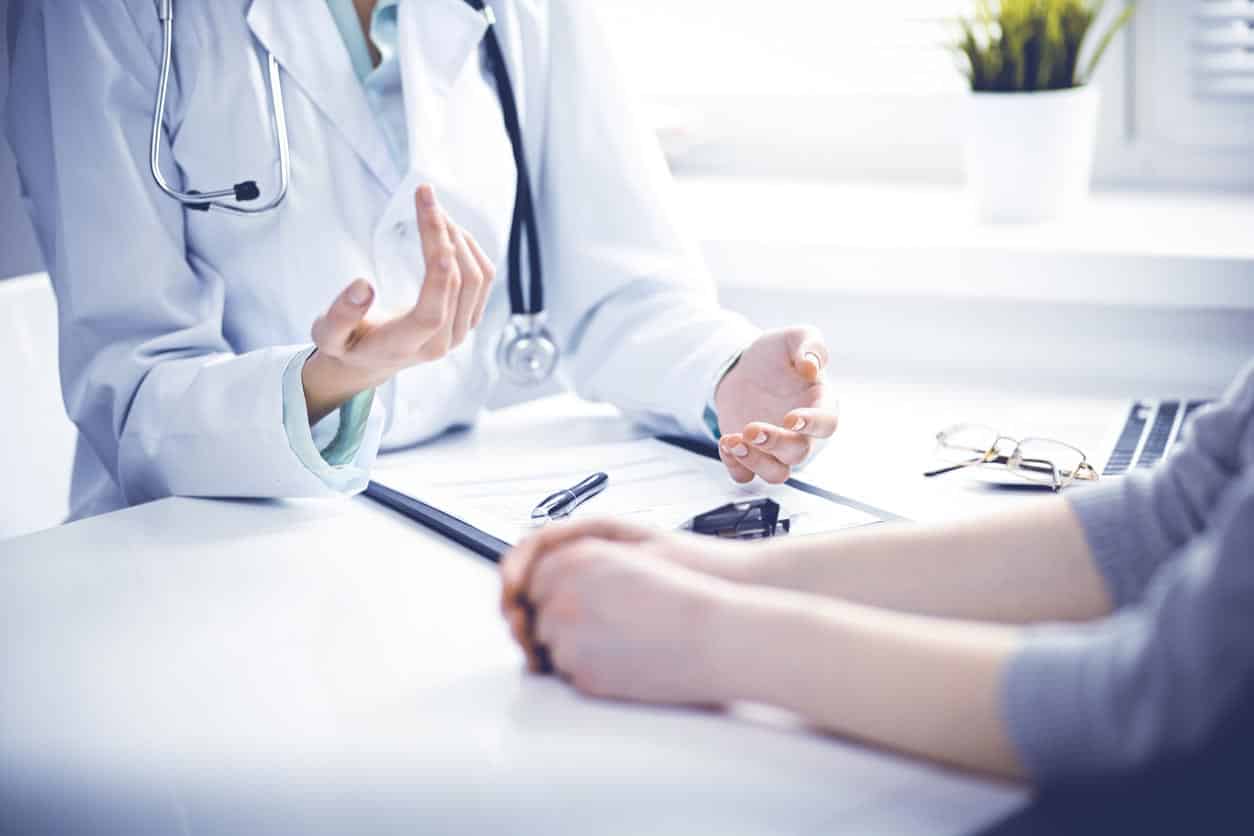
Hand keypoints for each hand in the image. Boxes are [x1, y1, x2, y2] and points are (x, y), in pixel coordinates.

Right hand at [302, 184, 495, 422]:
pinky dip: (469, 248)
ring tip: (432, 209)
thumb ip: (340, 316)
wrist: (370, 361)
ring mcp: (460, 332)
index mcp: (405, 346)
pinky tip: (448, 229)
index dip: (439, 271)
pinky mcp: (469, 319)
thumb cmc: (347, 344)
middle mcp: (441, 342)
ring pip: (477, 279)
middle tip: (424, 195)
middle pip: (458, 284)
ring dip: (458, 237)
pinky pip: (483, 280)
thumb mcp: (327, 336)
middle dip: (443, 233)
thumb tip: (362, 286)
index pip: (432, 312)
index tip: (434, 223)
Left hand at [508, 531, 736, 704]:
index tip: (574, 603)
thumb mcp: (624, 560)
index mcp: (573, 560)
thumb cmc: (680, 598)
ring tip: (623, 640)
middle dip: (564, 624)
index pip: (533, 581)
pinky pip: (572, 676)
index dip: (554, 594)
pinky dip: (593, 671)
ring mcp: (567, 638)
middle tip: (609, 623)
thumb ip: (578, 568)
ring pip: (553, 649)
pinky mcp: (580, 675)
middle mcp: (562, 595)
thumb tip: (546, 588)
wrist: (714, 635)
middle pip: (539, 617)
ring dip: (577, 649)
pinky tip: (626, 658)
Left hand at [713, 327, 837, 483]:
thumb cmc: (776, 355)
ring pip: (776, 474)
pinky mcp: (752, 456)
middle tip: (751, 428)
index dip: (812, 425)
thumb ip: (810, 345)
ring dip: (755, 462)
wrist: (743, 369)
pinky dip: (735, 467)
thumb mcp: (794, 337)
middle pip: (798, 453)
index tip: (792, 419)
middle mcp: (802, 434)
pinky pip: (746, 476)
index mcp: (819, 404)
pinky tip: (725, 443)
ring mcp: (776, 449)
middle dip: (774, 444)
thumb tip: (812, 366)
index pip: (827, 423)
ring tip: (732, 441)